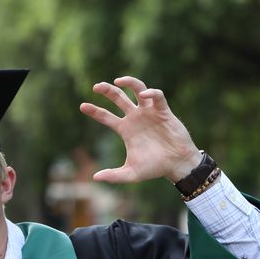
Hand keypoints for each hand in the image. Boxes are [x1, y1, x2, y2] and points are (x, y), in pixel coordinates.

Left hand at [79, 75, 202, 184]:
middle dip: (107, 90)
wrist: (177, 164)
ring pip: (137, 90)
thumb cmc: (155, 168)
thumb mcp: (131, 173)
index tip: (82, 106)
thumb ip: (114, 175)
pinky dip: (151, 93)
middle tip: (96, 87)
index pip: (106, 116)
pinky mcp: (163, 111)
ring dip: (129, 82)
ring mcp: (149, 112)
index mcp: (125, 129)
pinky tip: (144, 94)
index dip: (94, 111)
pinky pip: (157, 96)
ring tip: (118, 81)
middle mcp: (135, 117)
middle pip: (118, 98)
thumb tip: (95, 177)